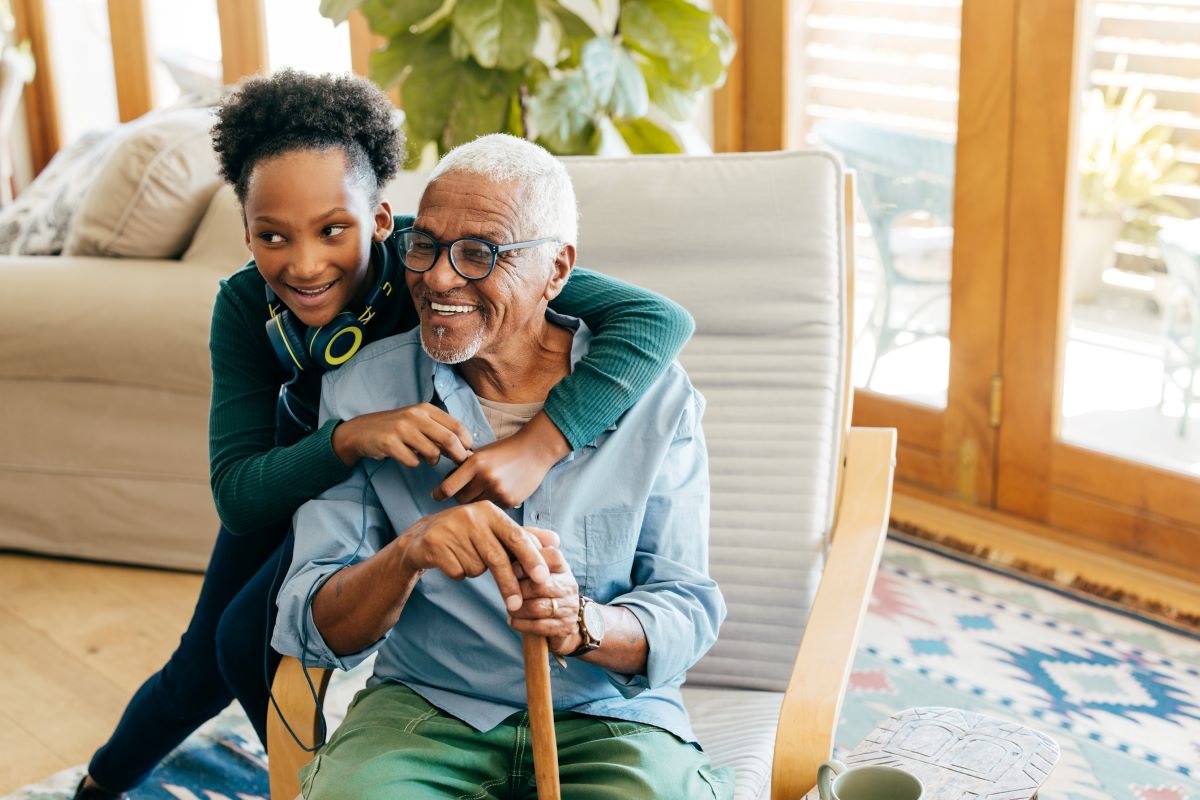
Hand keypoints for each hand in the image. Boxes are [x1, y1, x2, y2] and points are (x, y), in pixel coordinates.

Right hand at [333, 403, 472, 467]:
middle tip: (458, 462)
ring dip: (433, 461)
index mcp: (426, 409)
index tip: (466, 451)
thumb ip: (440, 431)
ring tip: (426, 458)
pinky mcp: (389, 443)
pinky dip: (414, 463)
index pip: (457, 426)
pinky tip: (408, 457)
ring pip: (432, 452)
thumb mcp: (419, 422)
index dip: (467, 442)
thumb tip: (466, 448)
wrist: (363, 431)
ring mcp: (402, 429)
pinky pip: (413, 461)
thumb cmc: (397, 428)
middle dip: (458, 455)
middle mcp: (415, 416)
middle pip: (449, 440)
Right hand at [396, 502, 555, 611]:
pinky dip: (459, 573)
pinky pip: (458, 572)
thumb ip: (525, 536)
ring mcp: (451, 529)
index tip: (543, 578)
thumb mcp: (494, 530)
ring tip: (466, 558)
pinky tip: (451, 560)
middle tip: (516, 605)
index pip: (517, 536)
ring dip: (476, 571)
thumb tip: (556, 541)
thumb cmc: (467, 534)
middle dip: (509, 583)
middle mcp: (471, 516)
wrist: (422, 536)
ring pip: (477, 567)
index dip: (531, 558)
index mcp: (490, 511)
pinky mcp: (434, 544)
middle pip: (497, 557)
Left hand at [433, 412, 568, 506]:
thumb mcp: (482, 453)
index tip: (436, 496)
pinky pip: (493, 508)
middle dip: (461, 496)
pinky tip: (501, 490)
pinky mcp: (510, 501)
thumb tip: (446, 483)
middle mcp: (485, 478)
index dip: (439, 494)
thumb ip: (466, 467)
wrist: (535, 450)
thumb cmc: (505, 450)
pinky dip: (493, 502)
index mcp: (475, 463)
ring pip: (476, 505)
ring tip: (486, 488)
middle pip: (461, 499)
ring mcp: (498, 491)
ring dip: (477, 500)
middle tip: (467, 490)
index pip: (448, 487)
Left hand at [507, 529, 581, 656]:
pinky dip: (522, 624)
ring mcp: (569, 607)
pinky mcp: (565, 626)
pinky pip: (540, 626)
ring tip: (509, 607)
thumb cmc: (543, 589)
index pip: (552, 557)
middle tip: (507, 592)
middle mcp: (569, 585)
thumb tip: (511, 536)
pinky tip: (513, 621)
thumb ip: (526, 552)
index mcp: (563, 567)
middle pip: (540, 585)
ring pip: (538, 607)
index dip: (527, 562)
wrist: (565, 619)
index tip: (510, 569)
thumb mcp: (538, 569)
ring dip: (517, 609)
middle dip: (518, 590)